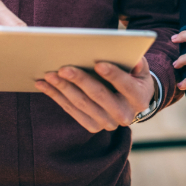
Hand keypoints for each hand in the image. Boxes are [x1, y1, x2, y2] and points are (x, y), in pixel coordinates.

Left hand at [34, 58, 155, 132]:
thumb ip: (139, 63)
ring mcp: (107, 123)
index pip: (125, 85)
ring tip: (49, 74)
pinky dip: (56, 96)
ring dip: (63, 88)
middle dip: (80, 80)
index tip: (98, 64)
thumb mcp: (141, 69)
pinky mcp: (92, 126)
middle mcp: (124, 115)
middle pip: (99, 95)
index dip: (112, 74)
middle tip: (63, 68)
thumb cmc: (135, 77)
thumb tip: (134, 59)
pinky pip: (71, 110)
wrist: (132, 103)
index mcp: (139, 99)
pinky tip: (44, 85)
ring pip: (81, 104)